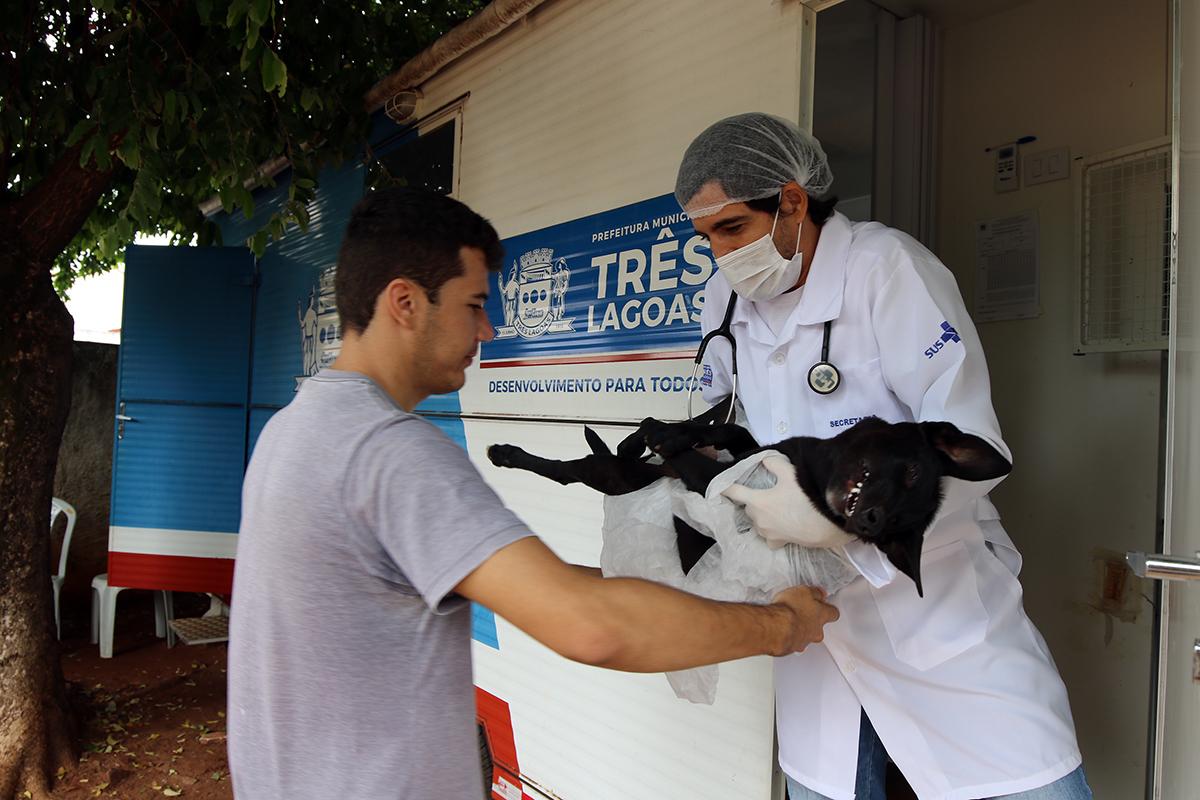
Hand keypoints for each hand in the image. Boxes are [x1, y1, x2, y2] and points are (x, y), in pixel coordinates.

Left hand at [721, 456, 855, 548]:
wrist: (826, 525)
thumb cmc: (807, 498)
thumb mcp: (791, 473)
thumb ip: (774, 463)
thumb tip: (764, 460)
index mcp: (757, 501)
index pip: (734, 492)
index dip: (726, 486)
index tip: (720, 485)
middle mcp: (757, 519)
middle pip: (748, 507)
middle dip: (753, 500)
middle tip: (767, 493)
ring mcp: (766, 533)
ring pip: (757, 522)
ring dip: (762, 515)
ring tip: (777, 508)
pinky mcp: (777, 543)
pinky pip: (768, 536)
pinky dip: (771, 530)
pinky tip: (780, 525)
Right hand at [771, 586, 838, 654]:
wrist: (776, 628)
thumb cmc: (790, 610)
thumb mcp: (804, 591)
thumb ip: (815, 593)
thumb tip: (820, 593)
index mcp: (822, 615)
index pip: (833, 613)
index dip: (829, 609)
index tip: (824, 605)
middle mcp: (816, 631)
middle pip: (820, 628)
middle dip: (813, 622)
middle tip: (803, 613)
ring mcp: (804, 641)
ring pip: (806, 636)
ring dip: (799, 630)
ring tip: (789, 621)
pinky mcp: (792, 648)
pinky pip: (793, 642)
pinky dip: (788, 637)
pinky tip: (781, 630)